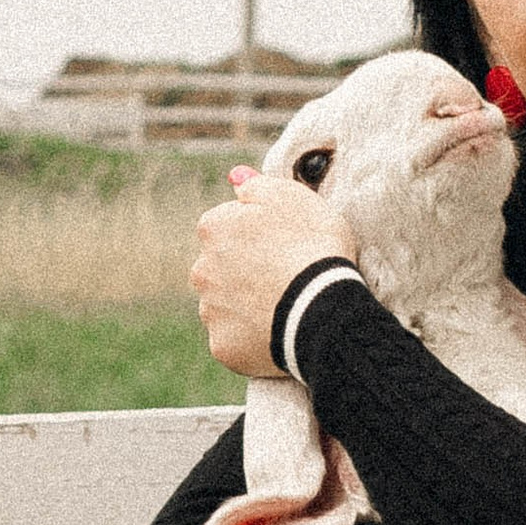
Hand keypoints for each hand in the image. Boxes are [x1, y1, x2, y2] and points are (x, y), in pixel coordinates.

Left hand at [190, 167, 360, 377]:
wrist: (324, 309)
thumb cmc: (312, 248)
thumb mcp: (293, 198)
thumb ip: (258, 185)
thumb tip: (236, 177)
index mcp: (213, 229)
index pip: (226, 229)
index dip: (257, 238)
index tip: (283, 248)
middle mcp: (201, 269)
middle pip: (220, 269)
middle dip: (244, 274)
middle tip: (285, 281)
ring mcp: (210, 311)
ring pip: (225, 307)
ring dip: (246, 307)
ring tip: (285, 310)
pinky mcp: (222, 347)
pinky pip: (234, 341)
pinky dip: (251, 340)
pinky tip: (278, 335)